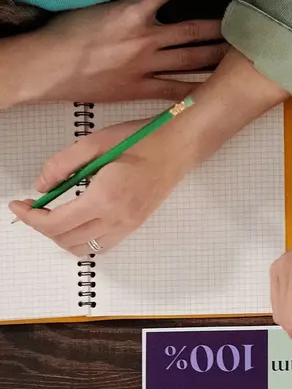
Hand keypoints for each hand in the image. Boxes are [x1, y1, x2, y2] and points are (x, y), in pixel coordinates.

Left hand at [9, 115, 197, 253]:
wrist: (178, 147)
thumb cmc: (141, 139)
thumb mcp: (94, 142)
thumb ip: (63, 164)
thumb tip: (42, 185)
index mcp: (104, 198)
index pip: (56, 223)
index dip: (31, 218)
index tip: (18, 205)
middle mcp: (116, 219)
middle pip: (66, 240)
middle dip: (42, 227)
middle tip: (33, 208)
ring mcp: (127, 226)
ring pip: (83, 249)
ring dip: (62, 237)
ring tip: (53, 215)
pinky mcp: (134, 226)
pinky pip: (101, 246)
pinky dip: (82, 240)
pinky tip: (76, 220)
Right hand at [30, 0, 225, 103]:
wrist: (49, 66)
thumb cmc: (67, 32)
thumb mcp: (99, 4)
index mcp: (133, 10)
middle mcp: (146, 38)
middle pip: (193, 31)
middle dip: (220, 28)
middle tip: (246, 26)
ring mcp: (146, 65)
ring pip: (191, 59)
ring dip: (217, 56)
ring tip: (240, 54)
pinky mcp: (140, 88)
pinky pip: (176, 90)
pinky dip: (197, 89)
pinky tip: (217, 89)